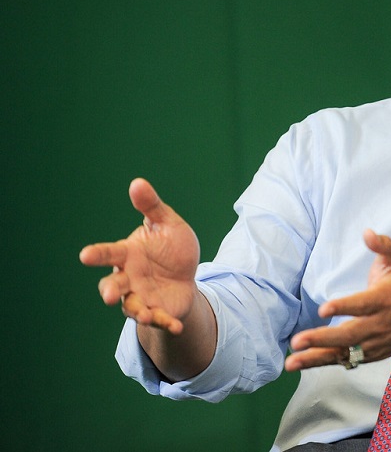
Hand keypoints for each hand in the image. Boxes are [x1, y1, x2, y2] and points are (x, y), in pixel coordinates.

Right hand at [79, 178, 199, 334]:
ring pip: (131, 307)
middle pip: (113, 285)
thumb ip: (152, 207)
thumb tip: (137, 182)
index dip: (97, 254)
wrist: (187, 274)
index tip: (84, 255)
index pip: (109, 253)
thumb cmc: (170, 246)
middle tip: (109, 295)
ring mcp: (141, 296)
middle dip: (110, 290)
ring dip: (138, 312)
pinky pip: (159, 319)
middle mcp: (129, 277)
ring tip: (146, 315)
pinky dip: (166, 323)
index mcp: (128, 254)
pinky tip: (176, 325)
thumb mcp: (167, 224)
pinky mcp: (157, 311)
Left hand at [285, 229, 390, 370]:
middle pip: (349, 335)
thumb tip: (367, 232)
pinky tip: (299, 363)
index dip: (344, 307)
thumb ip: (383, 246)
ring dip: (316, 358)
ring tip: (291, 362)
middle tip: (298, 341)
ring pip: (344, 353)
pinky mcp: (368, 355)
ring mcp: (373, 343)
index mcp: (383, 299)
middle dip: (322, 339)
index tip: (323, 308)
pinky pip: (344, 360)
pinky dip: (322, 363)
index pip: (362, 305)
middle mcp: (377, 324)